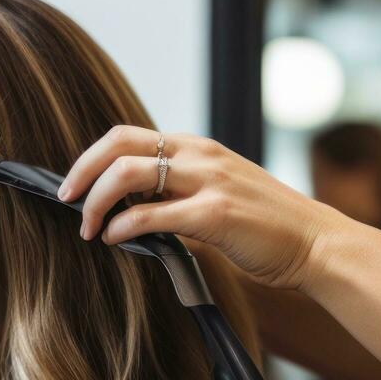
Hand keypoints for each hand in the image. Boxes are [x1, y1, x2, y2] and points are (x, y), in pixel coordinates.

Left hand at [57, 125, 351, 291]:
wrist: (314, 243)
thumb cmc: (265, 226)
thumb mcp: (218, 195)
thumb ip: (179, 194)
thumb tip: (131, 211)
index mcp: (197, 147)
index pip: (128, 136)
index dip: (91, 158)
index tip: (74, 186)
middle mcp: (199, 154)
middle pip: (118, 144)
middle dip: (82, 172)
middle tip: (66, 201)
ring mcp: (208, 180)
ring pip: (129, 174)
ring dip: (97, 201)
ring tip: (88, 228)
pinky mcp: (215, 213)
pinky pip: (153, 215)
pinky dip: (123, 227)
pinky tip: (114, 240)